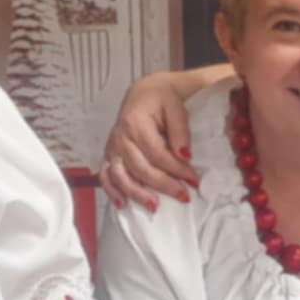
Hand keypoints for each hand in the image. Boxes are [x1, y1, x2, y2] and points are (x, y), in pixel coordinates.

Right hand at [100, 76, 198, 210]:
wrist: (144, 92)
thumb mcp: (176, 106)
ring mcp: (112, 147)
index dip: (176, 169)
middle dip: (163, 185)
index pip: (157, 154)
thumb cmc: (161, 99)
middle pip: (140, 168)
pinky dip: (112, 191)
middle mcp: (121, 137)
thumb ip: (180, 130)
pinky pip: (106, 176)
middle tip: (183, 196)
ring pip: (120, 176)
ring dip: (137, 194)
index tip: (193, 179)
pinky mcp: (109, 154)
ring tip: (154, 207)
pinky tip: (122, 204)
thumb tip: (184, 155)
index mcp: (136, 123)